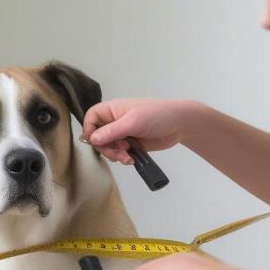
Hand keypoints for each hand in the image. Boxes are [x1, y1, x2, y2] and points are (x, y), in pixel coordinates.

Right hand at [81, 98, 197, 163]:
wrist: (180, 125)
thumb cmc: (157, 115)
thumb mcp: (133, 122)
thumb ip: (111, 131)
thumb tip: (91, 139)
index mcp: (112, 110)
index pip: (91, 117)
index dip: (89, 130)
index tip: (96, 141)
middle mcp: (114, 121)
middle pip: (97, 137)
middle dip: (106, 147)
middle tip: (119, 152)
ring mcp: (122, 134)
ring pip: (108, 148)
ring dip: (115, 155)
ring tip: (127, 157)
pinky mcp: (130, 145)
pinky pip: (119, 154)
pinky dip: (122, 158)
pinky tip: (132, 160)